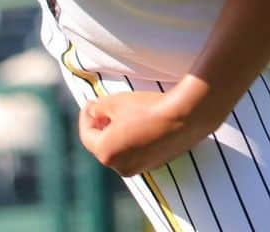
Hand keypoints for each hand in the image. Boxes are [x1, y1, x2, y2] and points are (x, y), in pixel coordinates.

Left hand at [78, 77, 214, 176]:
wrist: (185, 117)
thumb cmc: (148, 108)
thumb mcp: (117, 101)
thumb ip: (99, 107)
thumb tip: (91, 110)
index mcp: (106, 153)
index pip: (87, 135)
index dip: (85, 117)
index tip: (89, 103)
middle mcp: (120, 167)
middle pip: (103, 146)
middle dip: (102, 127)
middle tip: (105, 108)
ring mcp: (140, 167)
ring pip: (121, 151)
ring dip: (118, 134)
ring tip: (124, 115)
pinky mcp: (156, 164)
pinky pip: (138, 152)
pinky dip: (134, 140)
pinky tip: (142, 123)